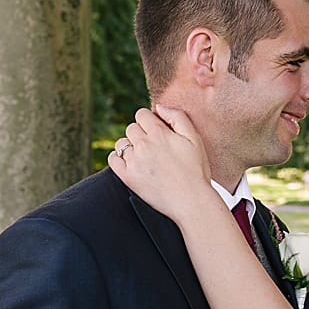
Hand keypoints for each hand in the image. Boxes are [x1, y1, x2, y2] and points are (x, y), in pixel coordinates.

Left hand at [108, 106, 212, 222]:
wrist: (191, 201)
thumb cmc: (196, 170)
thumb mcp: (194, 138)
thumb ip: (178, 117)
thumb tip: (158, 106)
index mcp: (159, 133)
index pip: (142, 114)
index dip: (150, 121)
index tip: (157, 131)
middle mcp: (144, 145)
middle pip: (131, 128)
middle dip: (141, 133)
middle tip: (154, 147)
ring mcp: (134, 161)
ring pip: (122, 143)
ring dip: (130, 146)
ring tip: (144, 157)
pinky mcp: (127, 177)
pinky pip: (113, 159)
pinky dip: (118, 158)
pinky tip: (130, 163)